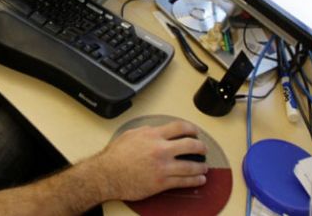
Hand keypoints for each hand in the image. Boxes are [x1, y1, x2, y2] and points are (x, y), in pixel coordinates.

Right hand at [93, 120, 207, 201]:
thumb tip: (157, 131)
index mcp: (152, 135)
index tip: (195, 131)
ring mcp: (163, 167)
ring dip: (201, 166)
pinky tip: (199, 180)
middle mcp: (160, 150)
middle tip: (203, 149)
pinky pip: (184, 182)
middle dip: (201, 147)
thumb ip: (147, 131)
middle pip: (190, 145)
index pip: (179, 127)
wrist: (107, 174)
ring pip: (191, 166)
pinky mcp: (162, 182)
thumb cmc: (115, 156)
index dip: (191, 128)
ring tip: (204, 167)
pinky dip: (195, 181)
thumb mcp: (130, 135)